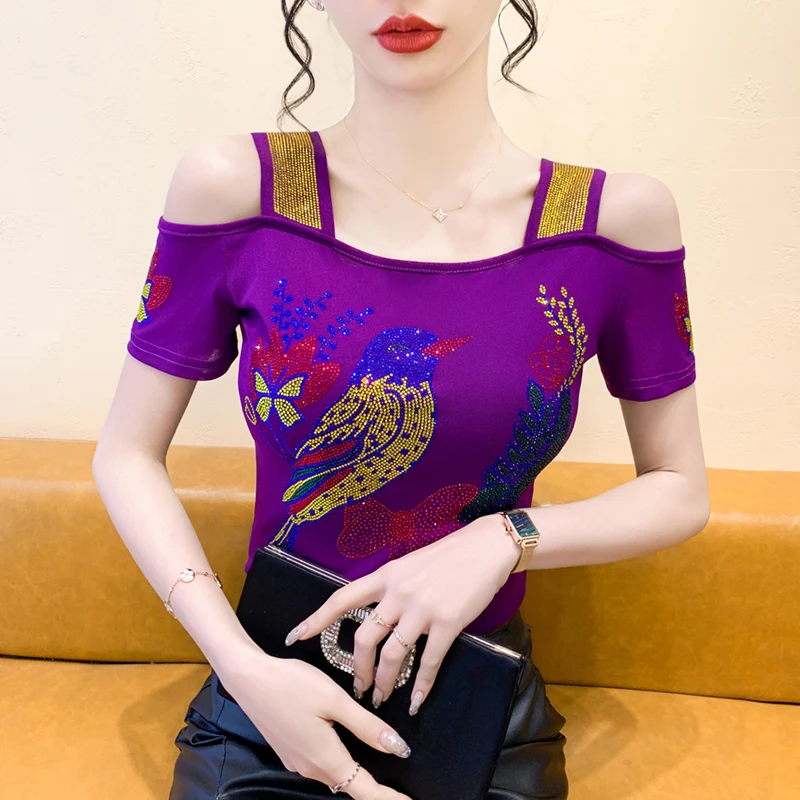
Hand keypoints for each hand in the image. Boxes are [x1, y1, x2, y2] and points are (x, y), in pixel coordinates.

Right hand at [218, 645, 412, 799]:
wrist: (248, 678)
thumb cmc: (292, 685)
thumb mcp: (335, 700)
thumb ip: (366, 726)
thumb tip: (397, 749)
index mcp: (326, 759)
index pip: (366, 791)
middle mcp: (311, 768)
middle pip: (351, 787)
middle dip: (377, 791)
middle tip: (402, 791)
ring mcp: (297, 761)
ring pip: (336, 776)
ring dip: (359, 778)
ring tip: (382, 776)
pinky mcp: (290, 749)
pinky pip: (322, 765)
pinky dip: (342, 766)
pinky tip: (349, 752)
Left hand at [287, 512, 520, 714]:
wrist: (485, 547)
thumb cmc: (448, 555)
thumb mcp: (409, 565)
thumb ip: (390, 587)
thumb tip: (375, 613)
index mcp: (385, 575)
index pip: (342, 599)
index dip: (316, 619)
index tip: (296, 638)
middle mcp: (398, 592)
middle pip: (365, 639)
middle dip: (358, 669)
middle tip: (358, 688)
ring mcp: (423, 609)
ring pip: (392, 655)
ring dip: (385, 683)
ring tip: (382, 697)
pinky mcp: (448, 622)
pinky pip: (428, 662)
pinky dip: (421, 685)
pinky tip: (417, 700)